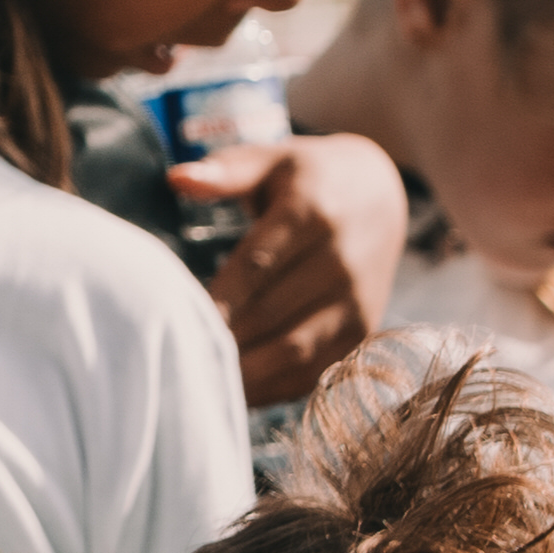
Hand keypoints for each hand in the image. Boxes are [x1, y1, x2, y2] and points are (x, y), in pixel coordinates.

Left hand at [178, 133, 406, 406]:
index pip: (257, 266)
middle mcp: (342, 262)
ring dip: (247, 374)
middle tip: (175, 356)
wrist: (378, 194)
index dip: (218, 299)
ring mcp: (357, 302)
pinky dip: (276, 387)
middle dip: (224, 340)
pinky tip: (238, 392)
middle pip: (272, 315)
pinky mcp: (364, 330)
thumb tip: (177, 179)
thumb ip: (225, 171)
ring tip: (200, 382)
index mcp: (313, 214)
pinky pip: (317, 370)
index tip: (176, 319)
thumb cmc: (305, 176)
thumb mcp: (270, 160)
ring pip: (296, 351)